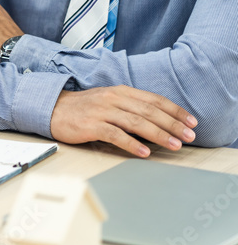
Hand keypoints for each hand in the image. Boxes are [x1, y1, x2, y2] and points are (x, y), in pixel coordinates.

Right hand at [50, 86, 197, 157]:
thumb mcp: (109, 101)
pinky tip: (144, 153)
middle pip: (148, 111)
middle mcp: (113, 98)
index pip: (153, 99)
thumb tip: (158, 122)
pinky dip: (132, 144)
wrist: (52, 109)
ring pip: (135, 122)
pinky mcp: (91, 125)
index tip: (191, 122)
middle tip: (189, 136)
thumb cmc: (84, 108)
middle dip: (172, 124)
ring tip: (174, 145)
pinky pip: (115, 135)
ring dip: (158, 134)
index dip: (175, 110)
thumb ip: (131, 107)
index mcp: (120, 91)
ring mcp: (101, 111)